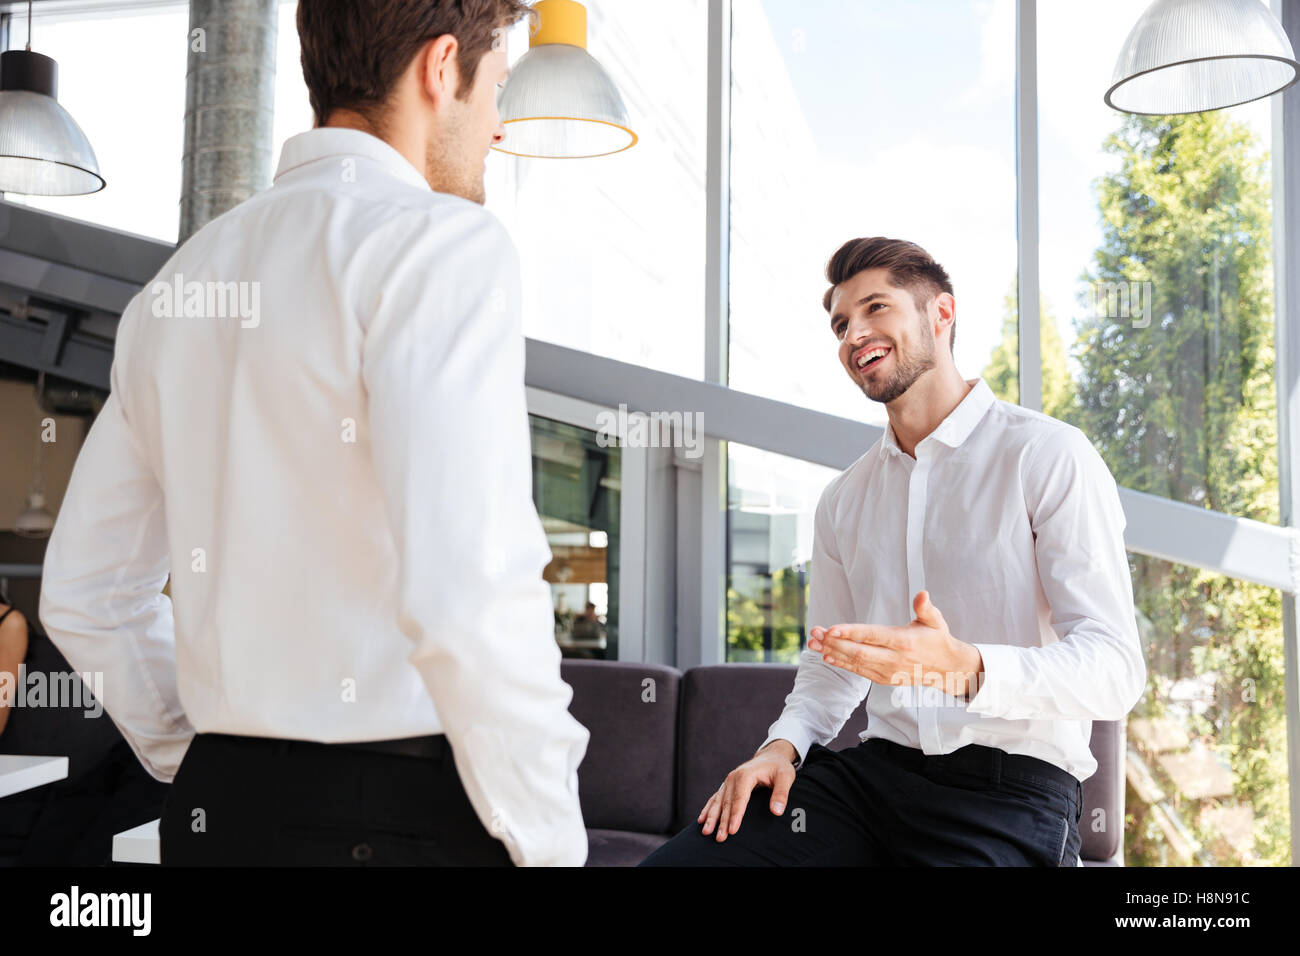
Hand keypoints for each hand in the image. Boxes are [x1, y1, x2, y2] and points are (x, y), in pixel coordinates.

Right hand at [697, 740, 797, 841]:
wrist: (770, 756)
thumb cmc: (779, 767)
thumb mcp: (786, 777)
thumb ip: (781, 794)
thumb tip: (776, 811)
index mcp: (746, 775)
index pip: (739, 799)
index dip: (735, 815)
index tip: (732, 831)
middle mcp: (733, 778)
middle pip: (726, 803)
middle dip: (721, 821)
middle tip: (720, 838)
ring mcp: (728, 782)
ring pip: (717, 802)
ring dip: (712, 818)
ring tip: (706, 832)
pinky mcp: (727, 786)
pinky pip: (715, 799)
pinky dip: (708, 810)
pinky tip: (701, 820)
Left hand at [809, 590, 983, 698]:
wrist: (947, 669)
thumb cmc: (937, 639)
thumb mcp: (936, 620)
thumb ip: (926, 608)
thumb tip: (921, 593)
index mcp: (903, 641)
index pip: (872, 636)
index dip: (850, 633)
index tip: (831, 629)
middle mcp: (894, 658)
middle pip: (858, 652)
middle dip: (833, 642)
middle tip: (814, 633)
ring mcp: (887, 671)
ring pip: (855, 662)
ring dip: (832, 652)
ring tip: (813, 644)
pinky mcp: (883, 679)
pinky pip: (859, 671)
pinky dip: (842, 664)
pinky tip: (827, 656)